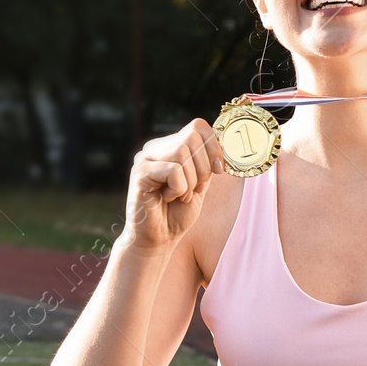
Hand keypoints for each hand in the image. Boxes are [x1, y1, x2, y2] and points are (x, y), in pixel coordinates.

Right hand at [124, 118, 224, 252]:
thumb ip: (207, 162)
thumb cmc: (178, 213)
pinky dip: (179, 189)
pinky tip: (167, 198)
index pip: (198, 126)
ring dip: (190, 181)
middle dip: (203, 167)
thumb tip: (226, 143)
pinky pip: (174, 170)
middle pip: (192, 137)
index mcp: (169, 146)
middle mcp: (155, 148)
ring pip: (182, 152)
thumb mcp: (200, 183)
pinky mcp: (140, 173)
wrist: (159, 239)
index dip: (214, 146)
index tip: (219, 170)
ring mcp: (145, 158)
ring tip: (180, 195)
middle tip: (194, 189)